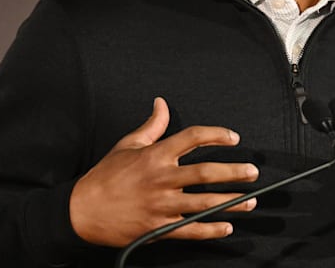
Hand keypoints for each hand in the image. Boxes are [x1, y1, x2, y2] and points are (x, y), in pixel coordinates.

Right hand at [69, 97, 258, 245]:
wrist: (81, 210)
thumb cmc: (105, 176)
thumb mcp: (127, 145)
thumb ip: (151, 125)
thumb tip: (162, 103)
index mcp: (155, 155)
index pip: (192, 138)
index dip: (216, 135)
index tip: (233, 138)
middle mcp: (161, 179)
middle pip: (206, 173)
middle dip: (234, 172)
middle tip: (252, 171)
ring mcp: (161, 205)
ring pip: (204, 203)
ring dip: (231, 202)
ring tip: (251, 200)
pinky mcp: (158, 228)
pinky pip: (190, 229)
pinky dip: (211, 230)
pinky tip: (226, 227)